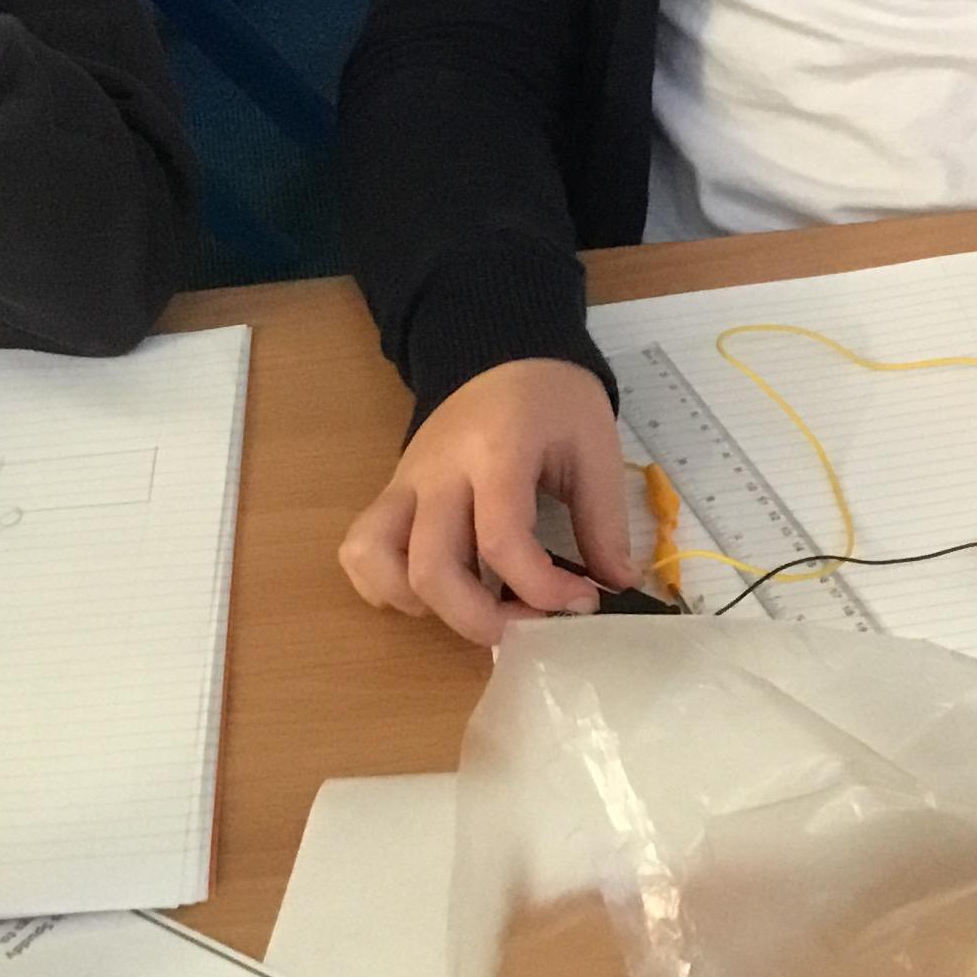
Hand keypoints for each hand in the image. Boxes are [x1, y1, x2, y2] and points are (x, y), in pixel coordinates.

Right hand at [338, 360, 629, 646]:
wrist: (501, 352)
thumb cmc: (554, 401)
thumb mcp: (596, 446)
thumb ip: (604, 519)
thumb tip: (615, 585)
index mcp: (496, 451)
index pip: (502, 540)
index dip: (542, 589)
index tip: (581, 601)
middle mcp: (439, 471)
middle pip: (431, 567)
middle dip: (480, 619)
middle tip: (527, 625)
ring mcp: (405, 482)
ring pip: (376, 559)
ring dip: (424, 605)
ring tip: (476, 607)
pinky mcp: (391, 492)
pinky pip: (361, 547)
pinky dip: (386, 585)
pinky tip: (435, 592)